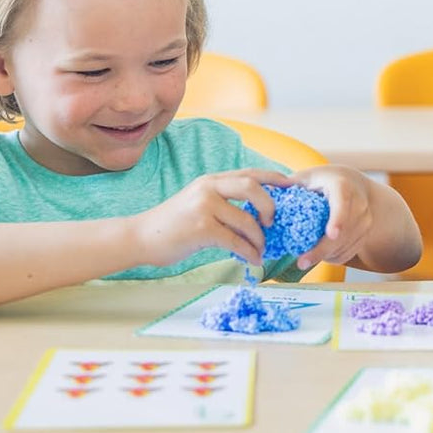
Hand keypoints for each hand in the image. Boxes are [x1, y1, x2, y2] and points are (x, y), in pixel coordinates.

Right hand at [135, 168, 293, 265]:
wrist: (141, 237)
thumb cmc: (172, 225)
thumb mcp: (197, 203)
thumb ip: (222, 201)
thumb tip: (255, 213)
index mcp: (211, 180)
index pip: (249, 173)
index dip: (273, 178)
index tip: (291, 185)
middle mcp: (209, 188)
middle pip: (253, 187)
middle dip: (270, 205)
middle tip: (273, 223)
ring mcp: (204, 207)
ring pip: (247, 219)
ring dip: (260, 238)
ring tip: (262, 249)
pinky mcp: (201, 229)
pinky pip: (236, 241)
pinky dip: (249, 252)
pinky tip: (252, 260)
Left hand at [290, 166, 374, 270]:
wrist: (355, 185)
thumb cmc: (325, 181)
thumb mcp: (308, 177)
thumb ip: (290, 185)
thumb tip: (264, 192)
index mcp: (342, 186)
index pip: (343, 202)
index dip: (338, 219)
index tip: (331, 234)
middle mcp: (359, 203)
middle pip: (343, 232)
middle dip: (322, 250)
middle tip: (301, 262)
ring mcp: (365, 220)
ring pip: (345, 246)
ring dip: (325, 256)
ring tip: (306, 257)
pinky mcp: (365, 234)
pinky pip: (349, 253)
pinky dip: (333, 257)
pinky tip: (320, 254)